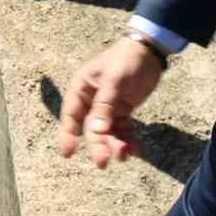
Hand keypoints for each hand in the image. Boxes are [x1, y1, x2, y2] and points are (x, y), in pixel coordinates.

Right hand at [57, 38, 163, 168]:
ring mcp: (108, 107)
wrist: (149, 53)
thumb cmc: (126, 60)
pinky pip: (122, 131)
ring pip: (107, 132)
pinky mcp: (122, 112)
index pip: (71, 113)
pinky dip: (127, 141)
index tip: (66, 153)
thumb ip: (105, 105)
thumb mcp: (115, 80)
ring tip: (125, 154)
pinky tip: (135, 150)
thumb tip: (96, 131)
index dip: (67, 133)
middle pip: (91, 128)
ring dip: (115, 145)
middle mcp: (92, 100)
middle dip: (97, 144)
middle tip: (103, 162)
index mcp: (82, 87)